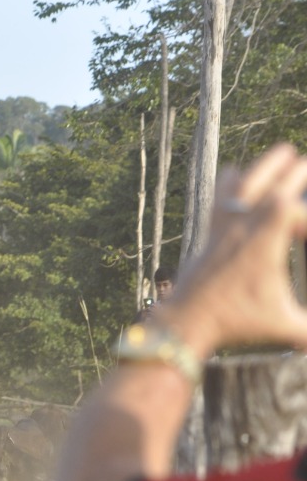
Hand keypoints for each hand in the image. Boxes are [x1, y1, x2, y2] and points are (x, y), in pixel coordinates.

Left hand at [154, 143, 306, 357]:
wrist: (185, 322)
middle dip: (293, 172)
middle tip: (306, 164)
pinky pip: (218, 199)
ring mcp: (223, 229)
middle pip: (270, 185)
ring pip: (241, 184)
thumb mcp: (285, 326)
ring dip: (264, 167)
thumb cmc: (236, 322)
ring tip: (283, 153)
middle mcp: (242, 228)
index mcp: (264, 242)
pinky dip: (229, 182)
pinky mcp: (209, 235)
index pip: (291, 209)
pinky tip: (236, 172)